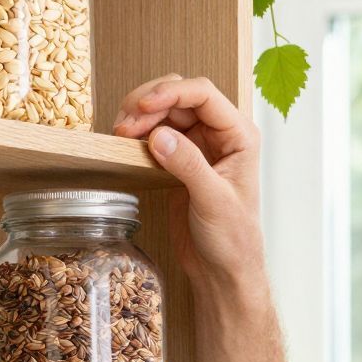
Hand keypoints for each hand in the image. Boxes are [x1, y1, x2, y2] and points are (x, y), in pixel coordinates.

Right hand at [114, 74, 265, 303]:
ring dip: (139, 115)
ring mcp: (198, 144)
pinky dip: (138, 132)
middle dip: (149, 103)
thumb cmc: (232, 239)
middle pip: (179, 96)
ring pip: (164, 111)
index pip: (204, 94)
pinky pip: (156, 132)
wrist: (222, 269)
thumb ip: (189, 166)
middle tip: (125, 125)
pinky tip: (125, 141)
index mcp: (239, 135)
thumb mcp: (213, 202)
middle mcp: (220, 133)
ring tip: (121, 132)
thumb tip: (160, 136)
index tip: (142, 106)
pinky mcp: (179, 159)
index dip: (170, 92)